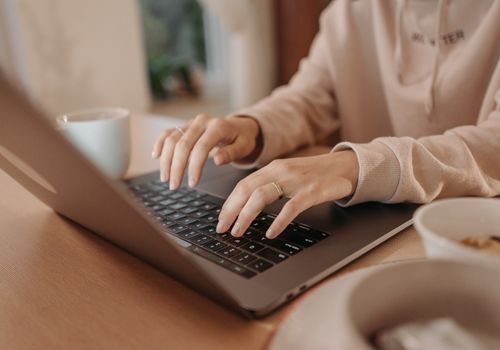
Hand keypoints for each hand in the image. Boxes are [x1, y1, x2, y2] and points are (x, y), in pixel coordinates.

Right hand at [152, 114, 261, 189]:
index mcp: (218, 126)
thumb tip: (218, 160)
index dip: (194, 166)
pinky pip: (168, 133)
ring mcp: (191, 123)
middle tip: (174, 185)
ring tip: (166, 178)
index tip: (192, 183)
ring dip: (166, 160)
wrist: (239, 126)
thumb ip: (231, 153)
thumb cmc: (242, 139)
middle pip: (183, 144)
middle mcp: (201, 122)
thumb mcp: (244, 147)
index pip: (201, 147)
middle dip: (176, 167)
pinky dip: (160, 143)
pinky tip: (155, 156)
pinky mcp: (184, 126)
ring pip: (172, 139)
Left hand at [216, 151, 358, 238]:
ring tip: (238, 232)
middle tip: (222, 229)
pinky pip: (291, 207)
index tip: (220, 219)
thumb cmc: (315, 175)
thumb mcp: (288, 176)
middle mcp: (281, 171)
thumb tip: (247, 208)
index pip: (243, 185)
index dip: (229, 203)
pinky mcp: (312, 190)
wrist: (346, 167)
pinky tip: (271, 233)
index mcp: (273, 168)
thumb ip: (270, 186)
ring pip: (262, 196)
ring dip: (246, 216)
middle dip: (230, 211)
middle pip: (247, 190)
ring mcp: (296, 180)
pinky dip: (278, 221)